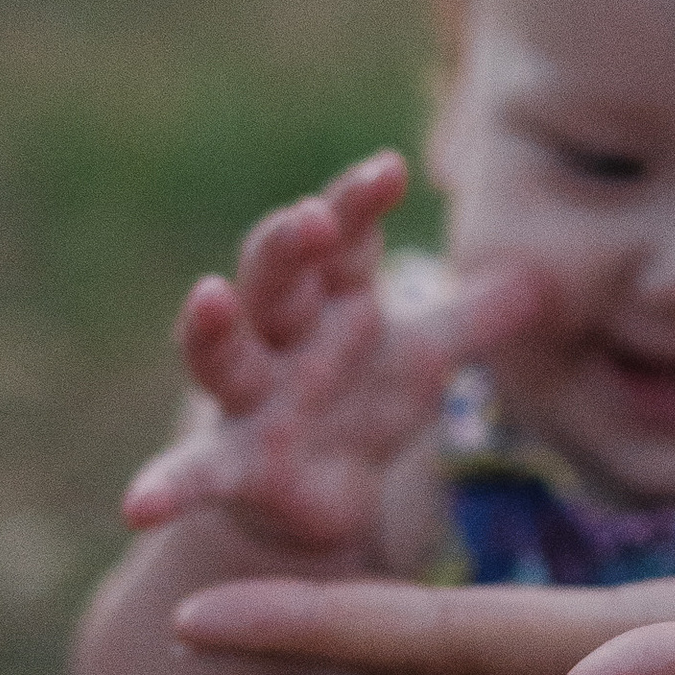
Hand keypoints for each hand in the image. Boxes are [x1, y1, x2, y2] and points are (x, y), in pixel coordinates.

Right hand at [121, 151, 536, 560]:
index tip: (390, 168)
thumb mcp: (423, 362)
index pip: (343, 237)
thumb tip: (539, 276)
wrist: (311, 502)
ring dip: (209, 326)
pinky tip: (136, 506)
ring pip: (221, 352)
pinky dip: (163, 488)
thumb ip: (473, 319)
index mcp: (332, 300)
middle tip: (311, 217)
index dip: (357, 201)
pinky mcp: (231, 466)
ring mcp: (250, 399)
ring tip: (206, 298)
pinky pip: (191, 474)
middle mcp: (283, 337)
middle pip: (276, 276)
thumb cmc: (359, 406)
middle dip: (289, 244)